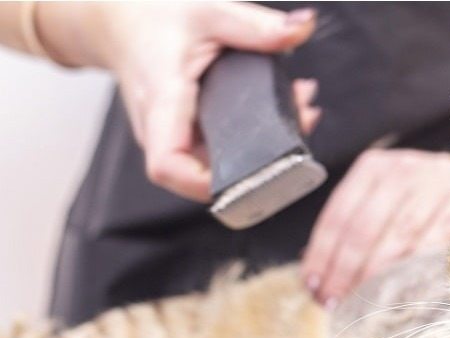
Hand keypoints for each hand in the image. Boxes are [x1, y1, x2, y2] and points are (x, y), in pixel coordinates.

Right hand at [37, 3, 320, 200]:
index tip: (251, 172)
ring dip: (264, 147)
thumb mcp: (208, 10)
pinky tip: (283, 109)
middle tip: (303, 120)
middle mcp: (161, 129)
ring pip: (217, 164)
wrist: (120, 21)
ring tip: (301, 109)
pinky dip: (253, 136)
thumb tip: (304, 27)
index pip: (169, 165)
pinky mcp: (184, 135)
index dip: (204, 184)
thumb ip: (257, 25)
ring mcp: (172, 137)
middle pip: (206, 172)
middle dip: (260, 159)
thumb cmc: (153, 16)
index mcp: (162, 101)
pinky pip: (218, 149)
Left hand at [301, 148, 449, 305]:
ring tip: (362, 307)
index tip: (314, 285)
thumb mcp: (384, 198)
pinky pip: (436, 249)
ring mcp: (436, 188)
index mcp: (374, 168)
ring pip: (399, 241)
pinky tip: (403, 298)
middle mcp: (404, 172)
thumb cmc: (423, 194)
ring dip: (377, 279)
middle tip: (333, 303)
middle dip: (345, 272)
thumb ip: (352, 227)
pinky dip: (417, 276)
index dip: (323, 254)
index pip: (339, 214)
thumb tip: (316, 274)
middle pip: (365, 229)